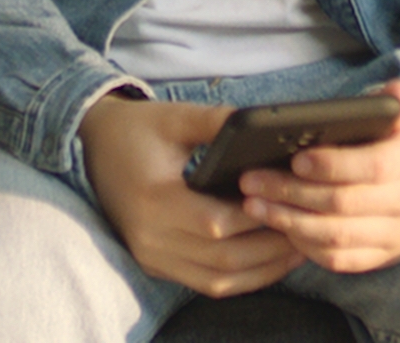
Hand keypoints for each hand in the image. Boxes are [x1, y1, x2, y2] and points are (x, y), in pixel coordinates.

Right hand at [82, 92, 303, 296]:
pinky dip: (239, 277)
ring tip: (296, 250)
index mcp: (153, 199)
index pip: (215, 223)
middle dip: (269, 250)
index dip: (257, 220)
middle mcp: (149, 237)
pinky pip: (204, 282)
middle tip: (307, 232)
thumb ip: (216, 122)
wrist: (92, 146)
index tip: (293, 207)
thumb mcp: (174, 118)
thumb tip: (262, 125)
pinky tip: (266, 262)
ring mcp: (150, 256)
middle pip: (222, 259)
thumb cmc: (136, 129)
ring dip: (260, 271)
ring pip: (216, 280)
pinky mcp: (155, 263)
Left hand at [235, 80, 399, 273]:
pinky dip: (304, 244)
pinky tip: (278, 224)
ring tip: (254, 204)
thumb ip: (393, 101)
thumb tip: (397, 92)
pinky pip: (338, 259)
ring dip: (289, 221)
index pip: (375, 167)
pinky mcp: (382, 256)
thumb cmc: (395, 138)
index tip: (295, 160)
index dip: (332, 165)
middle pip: (346, 204)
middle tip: (252, 181)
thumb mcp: (399, 114)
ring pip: (337, 236)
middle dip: (293, 193)